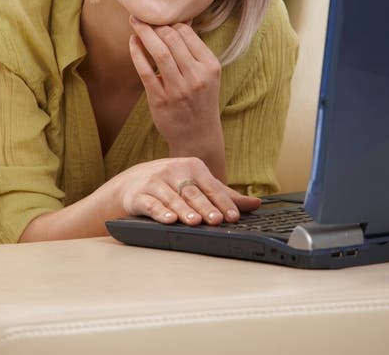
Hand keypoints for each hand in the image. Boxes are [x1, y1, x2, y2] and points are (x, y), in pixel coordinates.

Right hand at [115, 156, 260, 225]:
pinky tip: (169, 220)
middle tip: (216, 220)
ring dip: (184, 210)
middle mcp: (173, 171)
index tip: (233, 216)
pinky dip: (160, 212)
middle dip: (205, 207)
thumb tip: (256, 204)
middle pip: (192, 192)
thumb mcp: (197, 184)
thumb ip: (225, 195)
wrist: (132, 181)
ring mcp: (155, 182)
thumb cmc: (172, 183)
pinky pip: (151, 204)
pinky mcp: (139, 195)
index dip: (222, 202)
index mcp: (192, 166)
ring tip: (195, 222)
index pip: (211, 186)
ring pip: (172, 198)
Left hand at [129, 17, 221, 152]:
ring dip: (144, 33)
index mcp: (210, 66)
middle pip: (172, 40)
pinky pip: (146, 71)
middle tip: (143, 15)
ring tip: (135, 22)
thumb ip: (193, 50)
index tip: (159, 17)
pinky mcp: (160, 100)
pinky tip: (133, 42)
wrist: (198, 135)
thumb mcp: (207, 74)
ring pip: (160, 53)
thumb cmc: (200, 99)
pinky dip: (137, 53)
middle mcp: (196, 77)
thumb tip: (177, 20)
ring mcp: (178, 89)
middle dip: (155, 24)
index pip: (187, 34)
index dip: (170, 22)